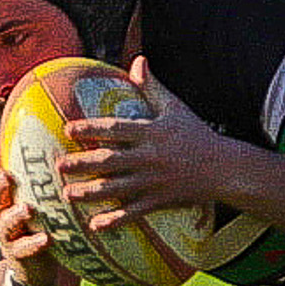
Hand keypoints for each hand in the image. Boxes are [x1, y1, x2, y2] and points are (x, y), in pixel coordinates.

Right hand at [0, 131, 56, 285]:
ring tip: (27, 209)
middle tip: (7, 175)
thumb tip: (55, 141)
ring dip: (15, 215)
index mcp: (1, 200)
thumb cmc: (38, 224)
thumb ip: (39, 177)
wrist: (35, 267)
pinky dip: (34, 244)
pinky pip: (25, 249)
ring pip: (6, 224)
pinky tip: (46, 239)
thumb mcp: (36, 200)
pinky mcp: (19, 257)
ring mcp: (7, 237)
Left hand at [58, 56, 226, 229]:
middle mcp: (150, 157)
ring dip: (91, 192)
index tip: (68, 130)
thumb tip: (138, 60)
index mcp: (151, 132)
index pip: (115, 129)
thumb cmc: (198, 135)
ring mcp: (154, 181)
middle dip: (83, 164)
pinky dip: (115, 220)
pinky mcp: (161, 200)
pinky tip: (96, 225)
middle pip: (110, 160)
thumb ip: (152, 86)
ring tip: (67, 195)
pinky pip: (134, 212)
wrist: (226, 168)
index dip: (91, 129)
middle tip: (58, 166)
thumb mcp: (175, 108)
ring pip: (117, 188)